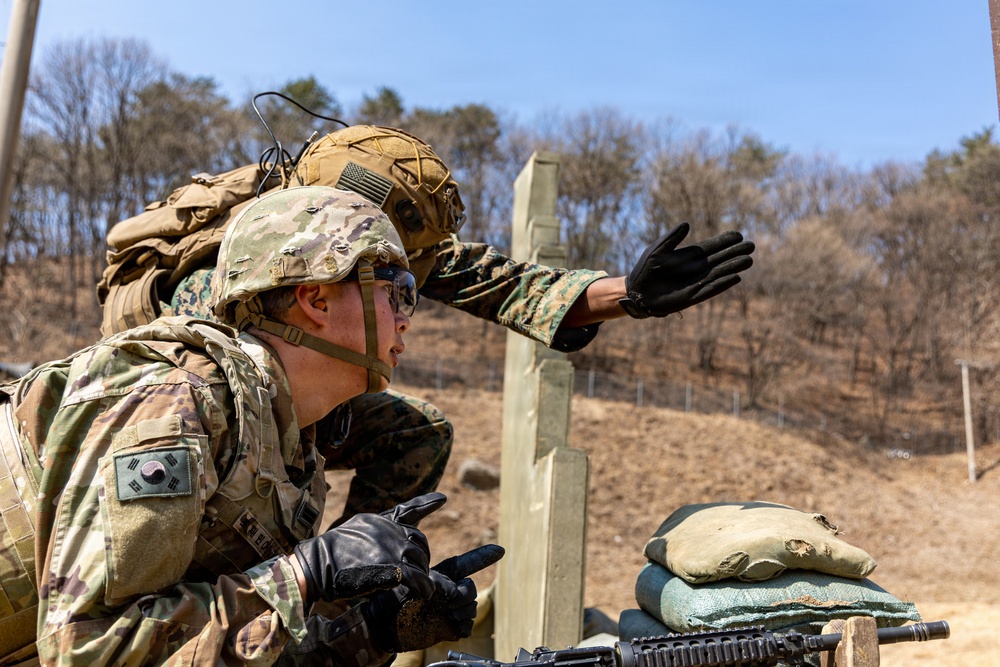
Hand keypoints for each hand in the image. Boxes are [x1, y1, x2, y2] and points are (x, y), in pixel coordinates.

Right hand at [292, 492, 447, 603]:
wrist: (318, 565)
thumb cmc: (330, 552)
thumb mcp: (354, 530)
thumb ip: (374, 530)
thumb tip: (387, 536)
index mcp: (380, 521)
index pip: (409, 511)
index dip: (427, 503)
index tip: (442, 498)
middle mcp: (390, 530)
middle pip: (419, 542)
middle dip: (422, 557)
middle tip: (417, 571)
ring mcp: (392, 548)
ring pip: (421, 560)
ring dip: (422, 573)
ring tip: (418, 585)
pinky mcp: (394, 568)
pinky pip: (418, 578)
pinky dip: (424, 587)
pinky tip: (424, 593)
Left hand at [364, 544, 504, 652]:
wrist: (381, 625)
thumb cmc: (390, 598)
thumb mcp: (412, 582)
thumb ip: (436, 583)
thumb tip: (457, 590)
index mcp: (440, 576)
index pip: (467, 563)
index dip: (484, 556)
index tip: (500, 550)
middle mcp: (448, 592)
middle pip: (471, 588)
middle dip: (463, 594)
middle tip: (443, 600)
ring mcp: (449, 610)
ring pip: (472, 607)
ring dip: (461, 611)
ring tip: (443, 613)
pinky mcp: (448, 628)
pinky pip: (468, 626)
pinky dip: (463, 626)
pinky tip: (452, 625)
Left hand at [619, 223, 753, 317]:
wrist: (637, 292)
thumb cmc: (645, 269)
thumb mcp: (657, 250)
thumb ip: (671, 238)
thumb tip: (686, 224)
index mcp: (689, 256)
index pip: (712, 246)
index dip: (725, 241)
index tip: (738, 235)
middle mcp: (696, 268)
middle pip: (720, 259)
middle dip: (735, 252)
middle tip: (751, 246)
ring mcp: (696, 282)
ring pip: (719, 273)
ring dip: (733, 267)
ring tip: (749, 260)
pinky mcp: (693, 296)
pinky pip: (711, 289)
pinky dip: (723, 284)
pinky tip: (736, 278)